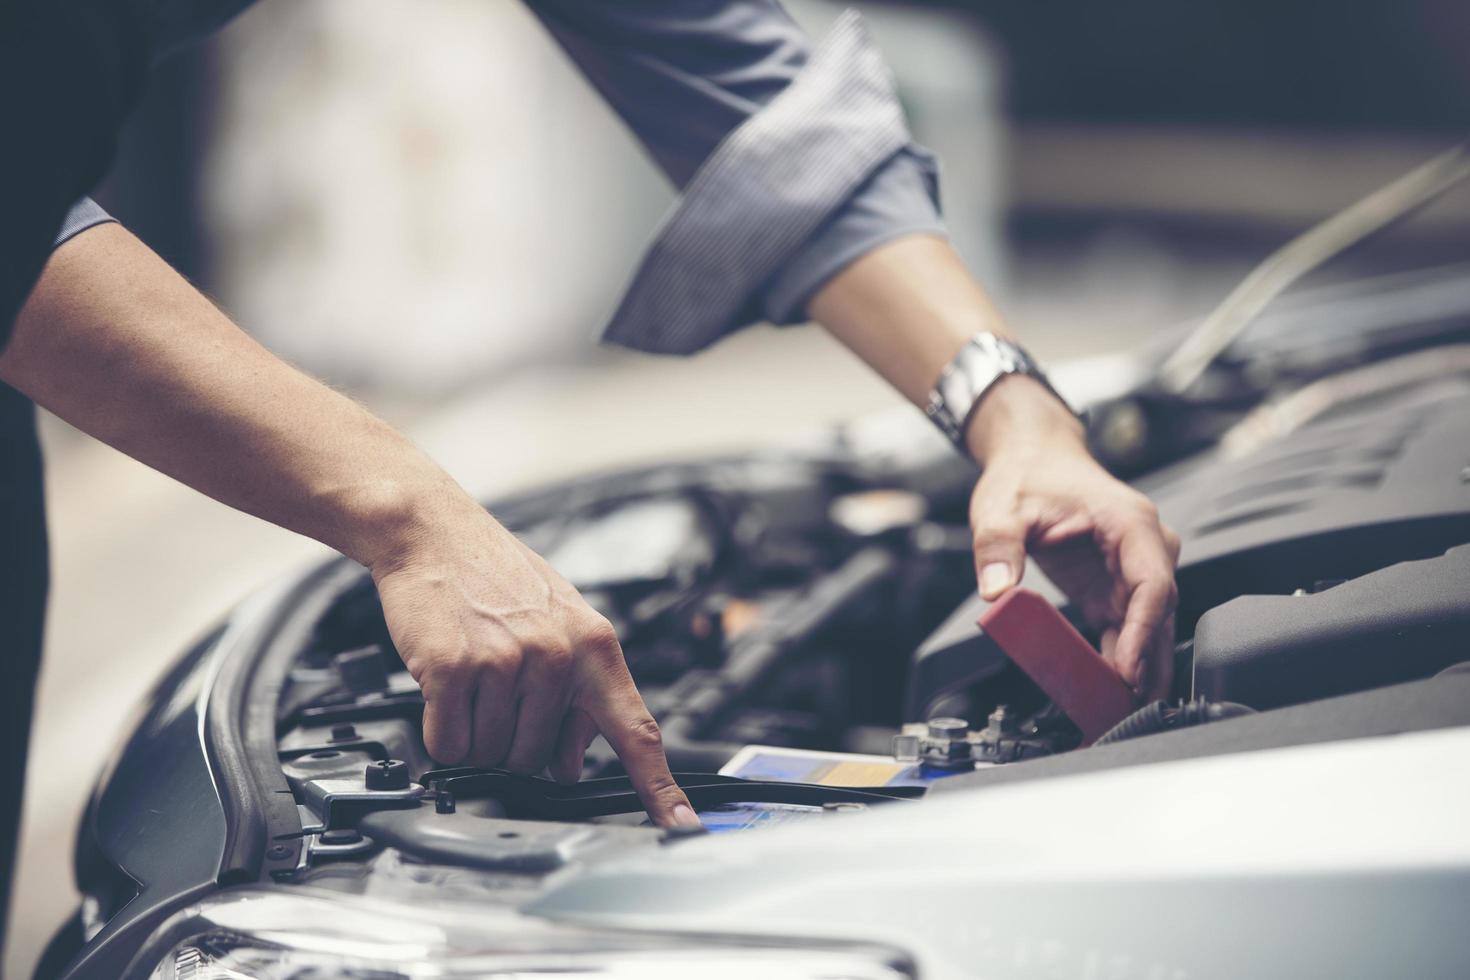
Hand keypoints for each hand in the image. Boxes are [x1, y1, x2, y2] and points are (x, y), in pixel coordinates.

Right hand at [367, 489, 699, 828]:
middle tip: (496, 690)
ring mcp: (508, 661)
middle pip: (538, 760)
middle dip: (510, 740)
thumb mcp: (559, 625)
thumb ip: (576, 695)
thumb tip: (572, 764)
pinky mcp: (456, 667)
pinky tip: (442, 685)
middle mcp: (558, 655)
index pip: (636, 729)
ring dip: (473, 733)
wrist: (434, 533)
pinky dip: (440, 727)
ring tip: (472, 680)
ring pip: (492, 755)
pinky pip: (450, 742)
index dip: (658, 785)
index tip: (681, 824)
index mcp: (595, 646)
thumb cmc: (496, 579)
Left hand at [965, 378, 1181, 699]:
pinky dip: (1122, 658)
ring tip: (1123, 710)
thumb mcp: (1002, 507)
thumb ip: (998, 547)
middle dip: (1148, 662)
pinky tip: (1110, 689)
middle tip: (1128, 707)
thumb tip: (997, 590)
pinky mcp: (1115, 587)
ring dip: (1141, 667)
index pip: (1153, 585)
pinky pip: (1128, 628)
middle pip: (1159, 614)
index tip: (1127, 669)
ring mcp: (1134, 568)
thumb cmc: (1029, 475)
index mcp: (1131, 524)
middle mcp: (1144, 547)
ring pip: (1150, 626)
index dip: (1142, 632)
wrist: (1033, 458)